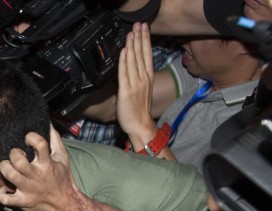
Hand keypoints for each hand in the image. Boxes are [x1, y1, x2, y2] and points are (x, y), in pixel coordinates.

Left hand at [0, 127, 84, 210]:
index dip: (31, 137)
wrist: (65, 205)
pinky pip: (5, 199)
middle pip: (19, 161)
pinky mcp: (22, 202)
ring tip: (7, 167)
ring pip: (10, 175)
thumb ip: (55, 140)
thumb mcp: (62, 158)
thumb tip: (47, 122)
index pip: (40, 144)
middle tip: (15, 155)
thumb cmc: (62, 179)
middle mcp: (37, 176)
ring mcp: (29, 190)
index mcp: (47, 164)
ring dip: (4, 168)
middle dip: (13, 154)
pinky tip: (2, 188)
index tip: (28, 138)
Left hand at [116, 22, 157, 143]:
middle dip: (139, 38)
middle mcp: (143, 79)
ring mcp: (135, 84)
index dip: (145, 40)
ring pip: (133, 61)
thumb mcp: (142, 90)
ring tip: (130, 33)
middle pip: (141, 54)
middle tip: (138, 24)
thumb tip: (131, 67)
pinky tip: (124, 51)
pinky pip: (124, 73)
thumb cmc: (139, 110)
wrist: (140, 125)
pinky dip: (124, 61)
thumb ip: (137, 78)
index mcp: (147, 77)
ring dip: (131, 45)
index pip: (147, 55)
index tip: (144, 29)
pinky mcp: (126, 91)